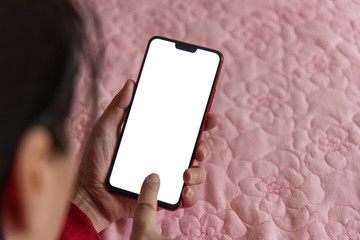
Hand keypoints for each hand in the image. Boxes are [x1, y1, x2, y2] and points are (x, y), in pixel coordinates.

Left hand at [72, 80, 219, 231]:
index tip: (209, 116)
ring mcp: (165, 176)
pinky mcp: (162, 195)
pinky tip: (184, 191)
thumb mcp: (105, 128)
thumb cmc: (95, 160)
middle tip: (199, 147)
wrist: (88, 194)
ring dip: (198, 172)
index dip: (199, 121)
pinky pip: (184, 197)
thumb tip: (131, 83)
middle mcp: (163, 155)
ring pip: (195, 172)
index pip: (181, 127)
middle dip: (203, 146)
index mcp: (154, 138)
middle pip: (194, 148)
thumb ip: (118, 107)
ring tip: (186, 174)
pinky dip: (190, 195)